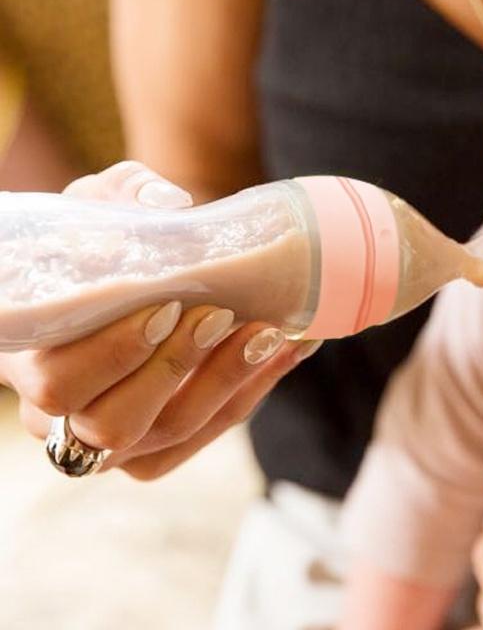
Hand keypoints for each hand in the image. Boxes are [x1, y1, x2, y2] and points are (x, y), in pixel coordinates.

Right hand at [1, 161, 320, 479]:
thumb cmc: (98, 247)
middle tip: (220, 317)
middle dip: (175, 370)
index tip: (168, 306)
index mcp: (32, 362)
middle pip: (112, 424)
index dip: (114, 353)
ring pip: (167, 436)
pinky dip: (249, 394)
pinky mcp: (154, 449)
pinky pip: (203, 437)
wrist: (120, 283)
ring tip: (268, 334)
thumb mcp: (96, 208)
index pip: (59, 383)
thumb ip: (120, 197)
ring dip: (225, 384)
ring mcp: (110, 442)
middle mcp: (61, 417)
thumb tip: (166, 202)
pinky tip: (286, 351)